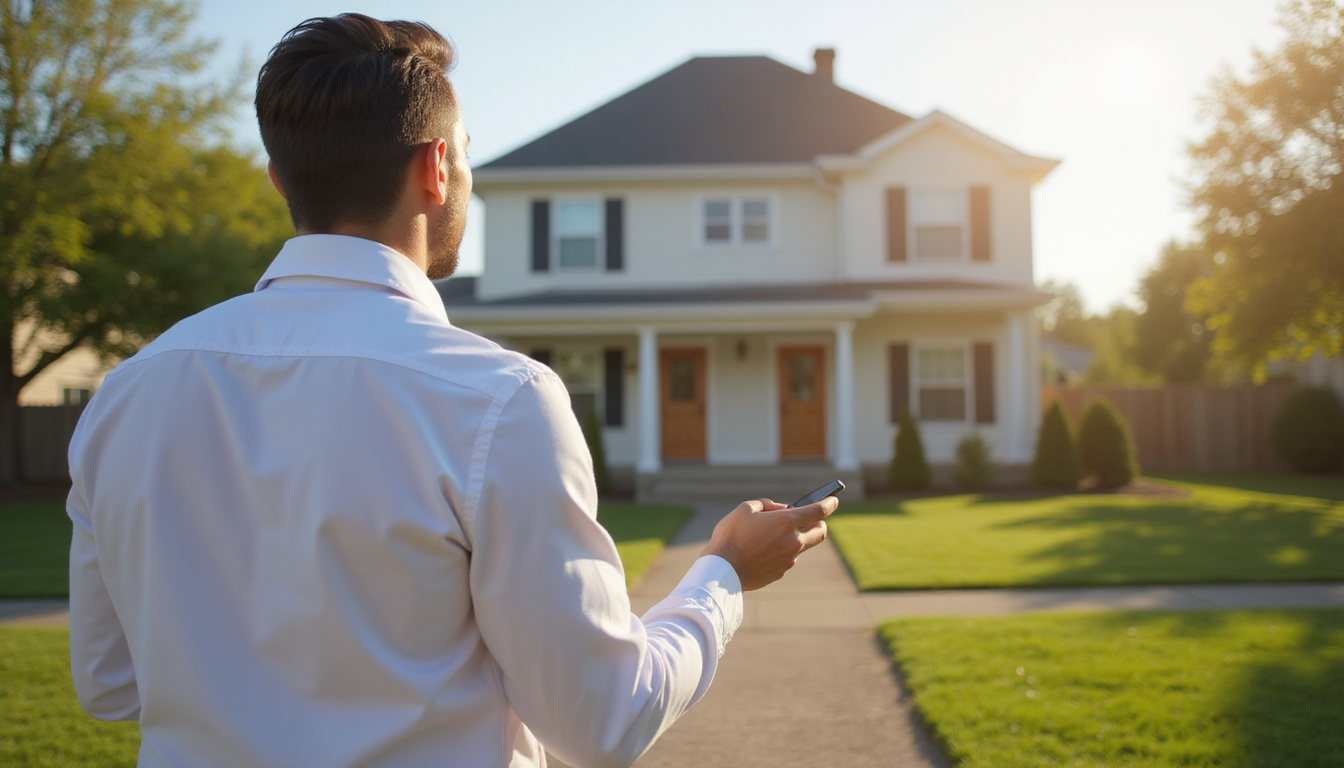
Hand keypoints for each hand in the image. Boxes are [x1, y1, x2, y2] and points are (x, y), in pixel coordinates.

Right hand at [699, 496, 837, 590]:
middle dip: (819, 523)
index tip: (834, 500)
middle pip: (820, 532)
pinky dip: (781, 551)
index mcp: (785, 522)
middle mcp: (792, 542)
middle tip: (809, 518)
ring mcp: (788, 559)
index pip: (818, 510)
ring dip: (794, 537)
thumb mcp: (744, 509)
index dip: (829, 503)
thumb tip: (779, 510)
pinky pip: (787, 558)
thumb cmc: (730, 536)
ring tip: (770, 535)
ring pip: (801, 546)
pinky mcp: (781, 572)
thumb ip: (766, 505)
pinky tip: (761, 551)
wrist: (721, 571)